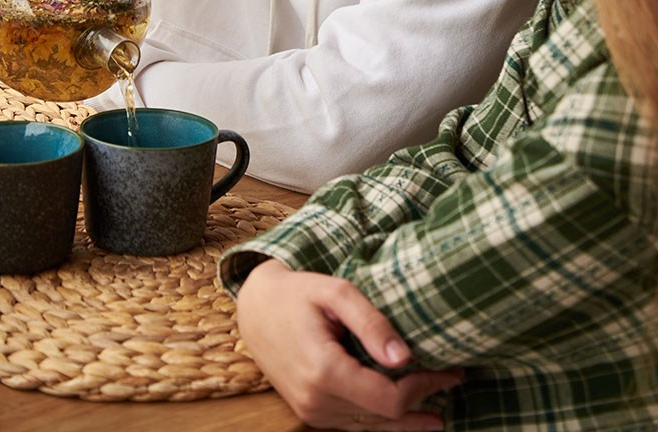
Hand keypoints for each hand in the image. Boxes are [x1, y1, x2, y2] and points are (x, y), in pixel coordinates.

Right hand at [236, 260, 460, 430]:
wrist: (256, 308)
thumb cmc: (299, 293)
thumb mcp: (336, 292)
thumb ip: (371, 322)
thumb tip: (405, 357)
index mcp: (324, 371)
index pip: (390, 399)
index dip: (425, 388)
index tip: (450, 370)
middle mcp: (317, 401)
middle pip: (385, 416)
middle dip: (422, 401)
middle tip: (454, 380)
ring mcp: (312, 412)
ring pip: (372, 427)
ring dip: (406, 418)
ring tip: (439, 410)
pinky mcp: (310, 412)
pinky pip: (354, 426)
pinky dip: (382, 421)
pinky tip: (405, 418)